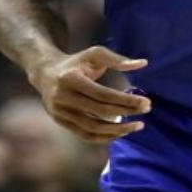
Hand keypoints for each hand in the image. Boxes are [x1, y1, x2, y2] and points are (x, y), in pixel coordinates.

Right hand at [31, 45, 151, 142]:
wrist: (45, 72)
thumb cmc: (76, 62)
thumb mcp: (94, 54)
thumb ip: (118, 59)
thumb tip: (143, 64)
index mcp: (70, 78)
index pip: (103, 94)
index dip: (125, 101)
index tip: (146, 102)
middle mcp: (62, 97)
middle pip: (99, 112)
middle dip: (126, 113)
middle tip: (146, 110)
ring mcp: (59, 112)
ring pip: (92, 128)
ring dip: (117, 130)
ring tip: (137, 126)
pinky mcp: (60, 122)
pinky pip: (85, 135)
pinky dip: (104, 137)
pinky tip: (121, 132)